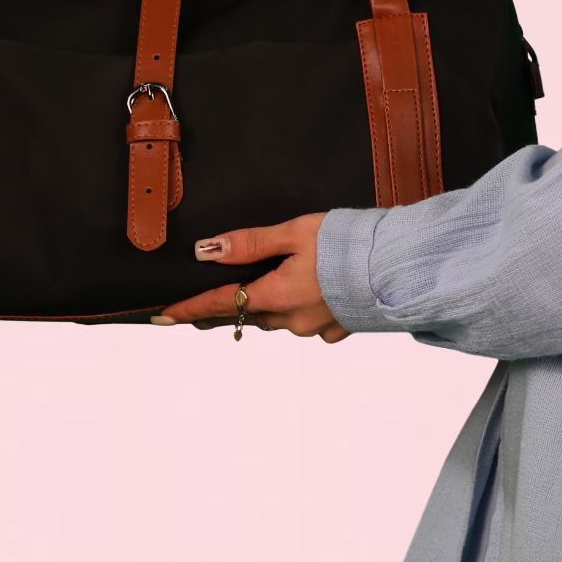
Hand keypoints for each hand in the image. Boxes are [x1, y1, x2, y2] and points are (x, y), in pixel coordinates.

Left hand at [151, 213, 349, 341]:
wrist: (401, 266)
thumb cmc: (349, 244)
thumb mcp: (294, 232)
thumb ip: (249, 243)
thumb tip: (205, 251)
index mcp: (278, 296)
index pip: (220, 304)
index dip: (188, 309)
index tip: (160, 317)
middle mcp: (293, 320)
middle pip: (249, 312)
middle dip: (230, 305)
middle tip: (202, 306)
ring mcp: (316, 328)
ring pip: (278, 317)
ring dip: (267, 304)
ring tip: (266, 285)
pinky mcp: (338, 329)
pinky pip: (307, 322)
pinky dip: (301, 308)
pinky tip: (312, 290)